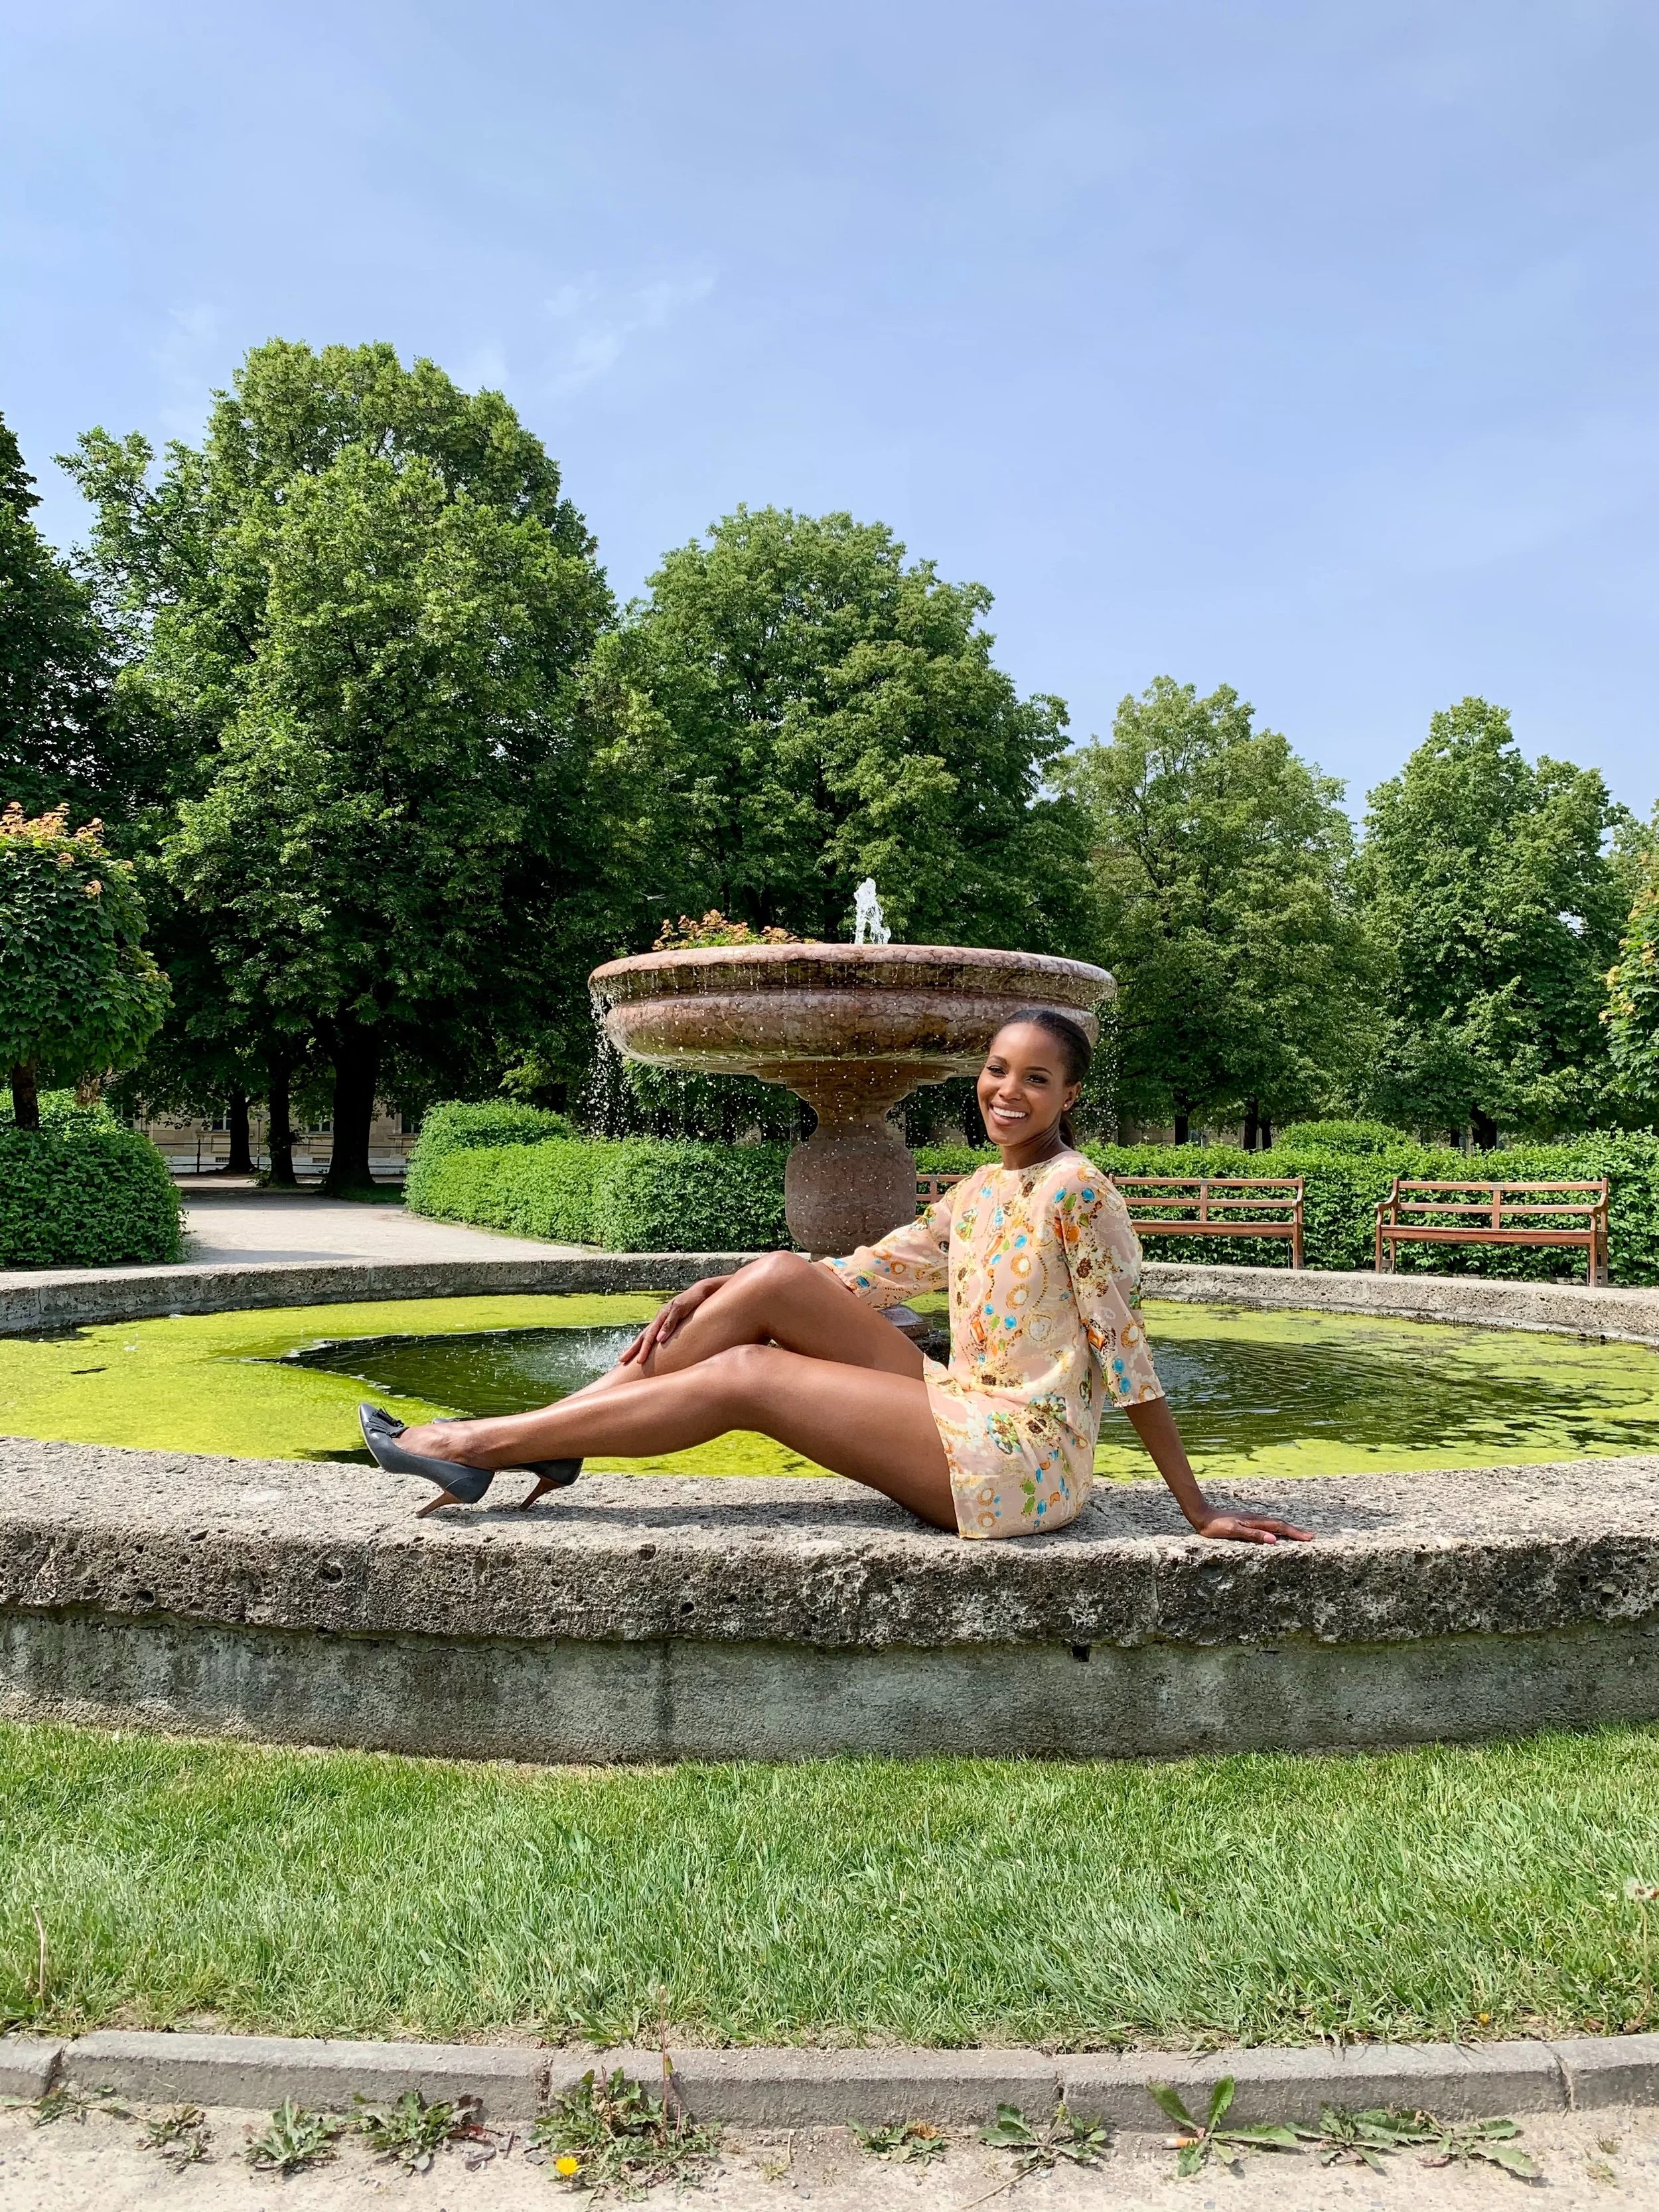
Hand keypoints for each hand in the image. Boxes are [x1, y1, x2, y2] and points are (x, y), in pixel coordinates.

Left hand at [619, 1275, 730, 1367]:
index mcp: (660, 1322)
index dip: (634, 1347)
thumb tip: (663, 1344)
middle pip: (644, 1335)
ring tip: (640, 1359)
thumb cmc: (692, 1308)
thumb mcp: (681, 1322)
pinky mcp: (679, 1307)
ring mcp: (668, 1311)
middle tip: (622, 1360)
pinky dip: (665, 1329)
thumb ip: (673, 1331)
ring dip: (646, 1345)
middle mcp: (661, 1317)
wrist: (702, 1291)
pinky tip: (660, 1340)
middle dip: (633, 1348)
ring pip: (654, 1330)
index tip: (624, 1360)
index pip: (644, 1336)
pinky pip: (670, 1320)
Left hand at [1191, 1510, 1313, 1545]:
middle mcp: (1255, 1519)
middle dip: (1296, 1531)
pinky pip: (1267, 1525)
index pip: (1279, 1527)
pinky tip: (1277, 1532)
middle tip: (1311, 1537)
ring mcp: (1251, 1519)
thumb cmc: (1215, 1526)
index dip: (1294, 1533)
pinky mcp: (1246, 1521)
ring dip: (1288, 1529)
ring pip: (1274, 1524)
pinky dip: (1277, 1528)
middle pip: (1280, 1524)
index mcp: (1255, 1521)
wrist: (1202, 1515)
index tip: (1308, 1538)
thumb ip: (1253, 1535)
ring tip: (1299, 1534)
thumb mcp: (1233, 1531)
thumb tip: (1273, 1540)